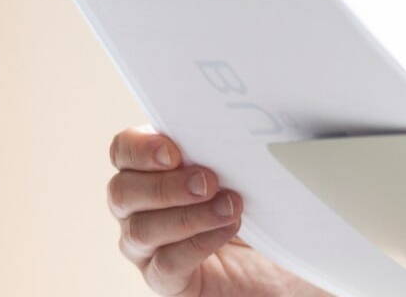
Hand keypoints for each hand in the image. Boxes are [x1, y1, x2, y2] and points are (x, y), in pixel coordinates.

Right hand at [108, 127, 329, 295]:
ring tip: (229, 206)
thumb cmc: (263, 209)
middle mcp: (139, 209)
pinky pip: (165, 264)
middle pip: (122, 191)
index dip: (141, 148)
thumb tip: (243, 124)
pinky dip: (196, 244)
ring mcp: (148, 249)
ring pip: (140, 230)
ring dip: (187, 215)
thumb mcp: (249, 169)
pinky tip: (227, 230)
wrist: (283, 261)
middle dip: (165, 184)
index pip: (123, 150)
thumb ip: (231, 146)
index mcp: (151, 170)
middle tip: (208, 181)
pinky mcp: (167, 281)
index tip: (175, 151)